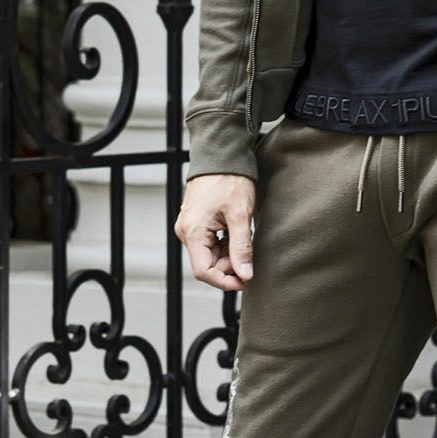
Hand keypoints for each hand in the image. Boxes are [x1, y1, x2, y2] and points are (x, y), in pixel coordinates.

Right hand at [176, 172, 256, 290]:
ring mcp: (190, 227)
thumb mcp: (240, 215)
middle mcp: (186, 231)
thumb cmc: (230, 180)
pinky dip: (225, 246)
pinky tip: (237, 236)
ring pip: (209, 255)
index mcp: (192, 231)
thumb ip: (241, 248)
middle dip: (229, 267)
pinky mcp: (197, 223)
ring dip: (228, 256)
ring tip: (245, 242)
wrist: (222, 155)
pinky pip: (209, 244)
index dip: (225, 281)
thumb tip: (244, 274)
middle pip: (207, 264)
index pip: (204, 271)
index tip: (245, 281)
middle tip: (250, 258)